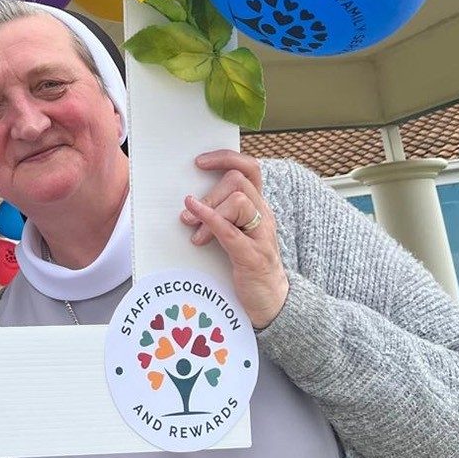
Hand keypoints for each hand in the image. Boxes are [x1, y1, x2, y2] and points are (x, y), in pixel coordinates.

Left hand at [181, 150, 288, 327]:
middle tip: (188, 215)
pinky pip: (230, 230)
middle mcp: (263, 215)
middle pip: (238, 182)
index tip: (200, 161)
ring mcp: (261, 234)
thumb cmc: (248, 263)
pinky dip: (210, 219)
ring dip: (209, 212)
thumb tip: (189, 200)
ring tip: (195, 234)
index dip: (225, 158)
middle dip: (210, 193)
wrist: (270, 299)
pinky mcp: (252, 255)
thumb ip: (221, 212)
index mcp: (258, 206)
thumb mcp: (236, 230)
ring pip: (237, 201)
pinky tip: (195, 216)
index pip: (249, 168)